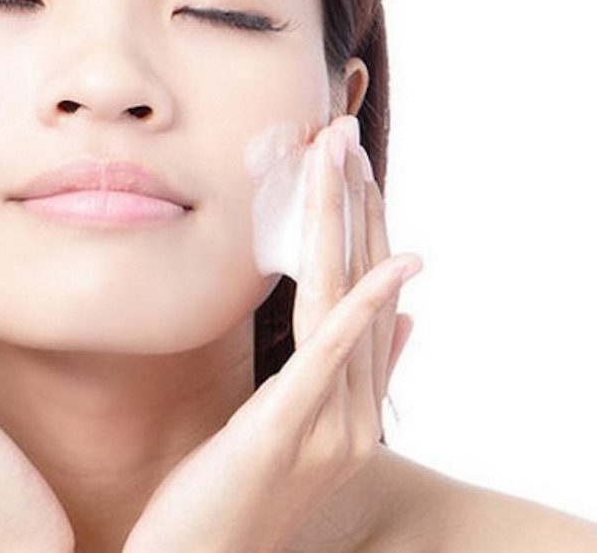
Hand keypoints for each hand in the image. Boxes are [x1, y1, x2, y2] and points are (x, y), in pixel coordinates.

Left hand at [121, 114, 420, 552]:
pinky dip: (361, 308)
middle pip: (360, 288)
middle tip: (344, 134)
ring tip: (344, 157)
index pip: (364, 297)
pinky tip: (384, 263)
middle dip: (355, 206)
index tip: (353, 165)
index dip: (363, 226)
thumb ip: (354, 376)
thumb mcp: (294, 429)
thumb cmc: (231, 499)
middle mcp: (353, 416)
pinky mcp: (288, 435)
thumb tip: (404, 316)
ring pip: (343, 303)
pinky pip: (329, 360)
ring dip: (348, 224)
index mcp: (351, 408)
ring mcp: (329, 429)